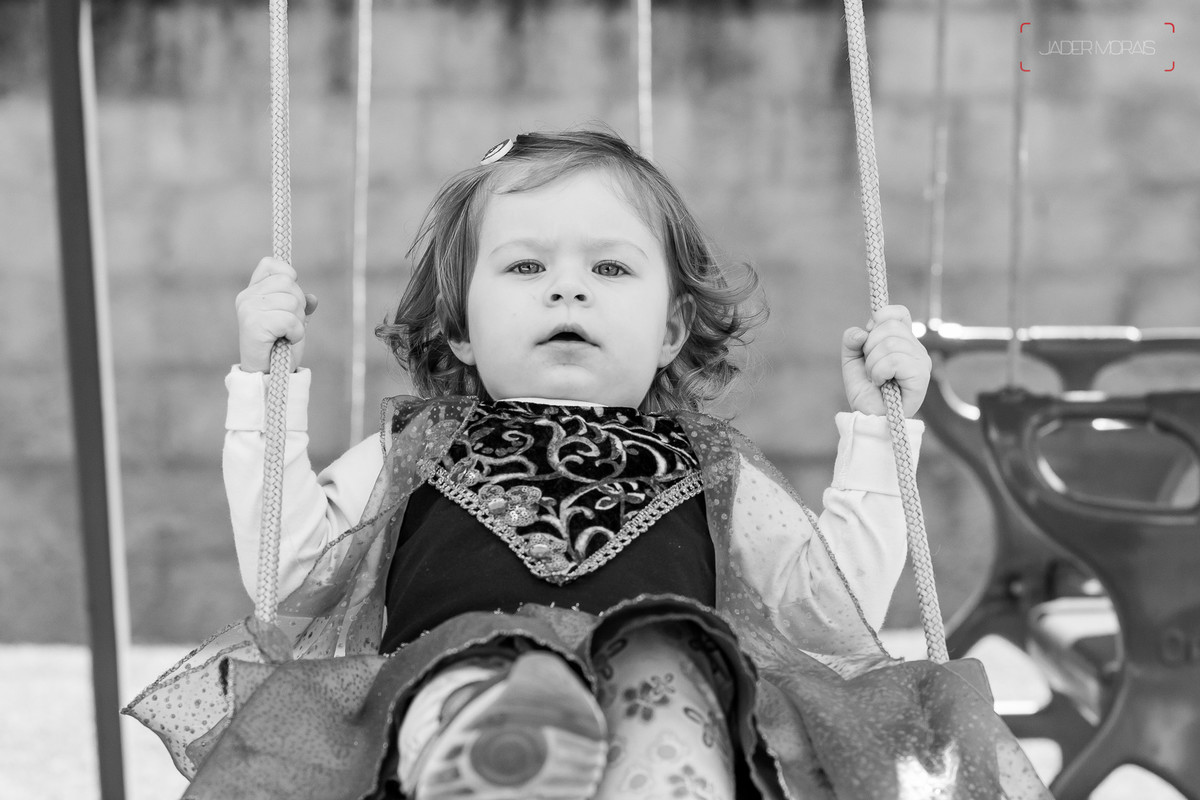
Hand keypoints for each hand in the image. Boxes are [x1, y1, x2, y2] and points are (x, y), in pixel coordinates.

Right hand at [235, 257, 318, 372]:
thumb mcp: (293, 319)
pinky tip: (286, 340)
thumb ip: (299, 304)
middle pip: (289, 283)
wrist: (268, 374)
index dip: (288, 275)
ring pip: (292, 301)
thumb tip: (313, 299)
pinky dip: (296, 332)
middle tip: (289, 325)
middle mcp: (247, 297)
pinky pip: (289, 319)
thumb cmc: (280, 345)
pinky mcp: (254, 324)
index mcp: (252, 291)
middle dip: (298, 305)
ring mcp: (248, 309)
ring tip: (286, 334)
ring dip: (298, 321)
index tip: (290, 297)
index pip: (271, 264)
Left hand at [841, 305, 930, 417]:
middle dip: (870, 347)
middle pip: (890, 326)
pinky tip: (881, 383)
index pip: (898, 313)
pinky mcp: (921, 376)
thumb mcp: (851, 360)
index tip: (867, 338)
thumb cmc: (865, 391)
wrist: (869, 417)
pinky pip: (894, 360)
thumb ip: (852, 340)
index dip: (881, 318)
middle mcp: (916, 349)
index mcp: (903, 341)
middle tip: (871, 368)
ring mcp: (921, 362)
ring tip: (876, 378)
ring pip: (890, 343)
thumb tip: (862, 331)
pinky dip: (879, 372)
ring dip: (873, 364)